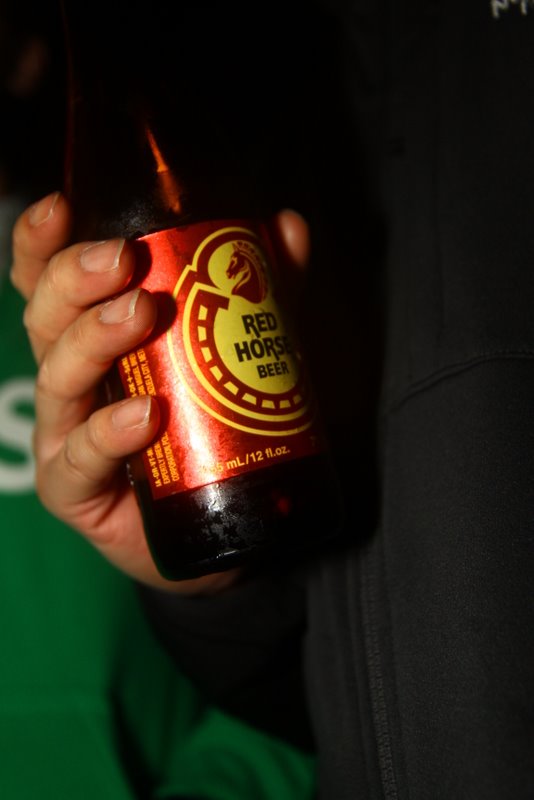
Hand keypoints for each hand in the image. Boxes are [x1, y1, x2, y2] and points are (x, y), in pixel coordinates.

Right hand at [10, 192, 309, 592]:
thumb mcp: (244, 349)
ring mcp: (66, 436)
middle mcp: (70, 381)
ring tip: (139, 314)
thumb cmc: (217, 427)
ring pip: (56, 378)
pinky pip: (81, 458)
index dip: (42, 243)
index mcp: (93, 339)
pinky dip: (109, 430)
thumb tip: (289, 226)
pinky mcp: (75, 490)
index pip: (50, 283)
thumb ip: (265, 293)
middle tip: (123, 259)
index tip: (63, 207)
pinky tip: (144, 414)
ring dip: (93, 339)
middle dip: (76, 279)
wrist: (222, 520)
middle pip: (46, 319)